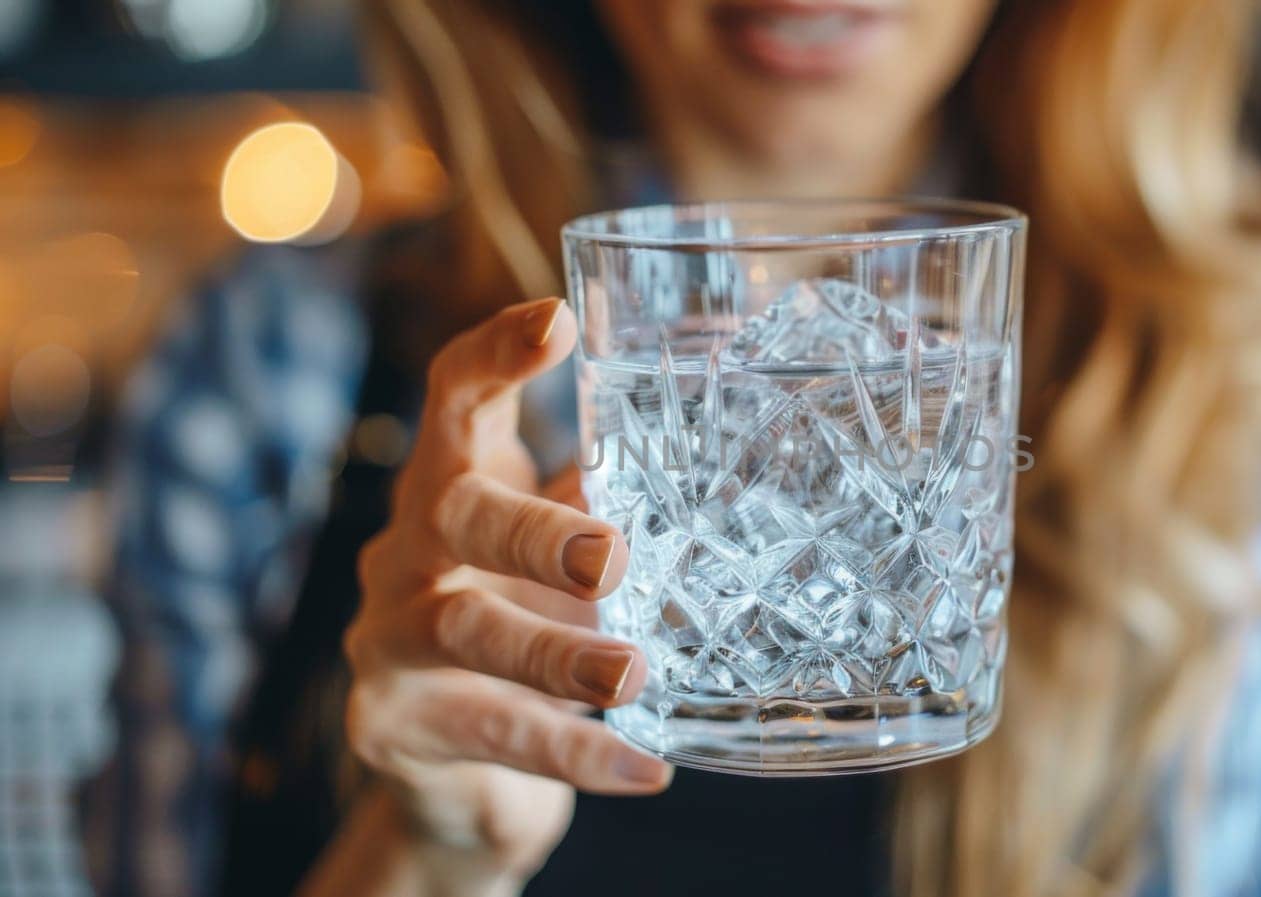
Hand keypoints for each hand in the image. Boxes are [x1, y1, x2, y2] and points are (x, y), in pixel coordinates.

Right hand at [341, 297, 671, 885]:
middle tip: (610, 555)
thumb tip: (717, 438)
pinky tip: (646, 767)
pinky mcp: (394, 725)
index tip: (557, 321)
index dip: (496, 356)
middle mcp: (406, 551)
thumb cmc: (525, 632)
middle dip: (531, 528)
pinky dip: (573, 751)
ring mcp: (387, 639)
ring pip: (462, 628)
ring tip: (632, 672)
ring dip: (553, 652)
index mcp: (454, 487)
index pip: (455, 399)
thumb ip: (606, 503)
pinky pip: (489, 733)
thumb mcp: (560, 560)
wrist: (461, 776)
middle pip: (452, 512)